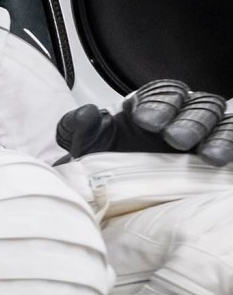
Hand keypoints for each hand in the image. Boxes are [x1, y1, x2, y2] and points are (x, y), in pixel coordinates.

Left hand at [57, 80, 232, 165]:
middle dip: (189, 120)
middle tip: (174, 139)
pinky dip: (231, 149)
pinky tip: (223, 163)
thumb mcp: (84, 147)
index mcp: (153, 107)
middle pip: (199, 106)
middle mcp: (183, 118)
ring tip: (210, 156)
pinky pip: (232, 146)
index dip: (159, 102)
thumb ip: (77, 126)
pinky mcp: (218, 162)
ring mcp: (205, 139)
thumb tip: (88, 112)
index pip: (165, 92)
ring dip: (220, 137)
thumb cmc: (104, 167)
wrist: (113, 202)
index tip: (145, 120)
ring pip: (224, 124)